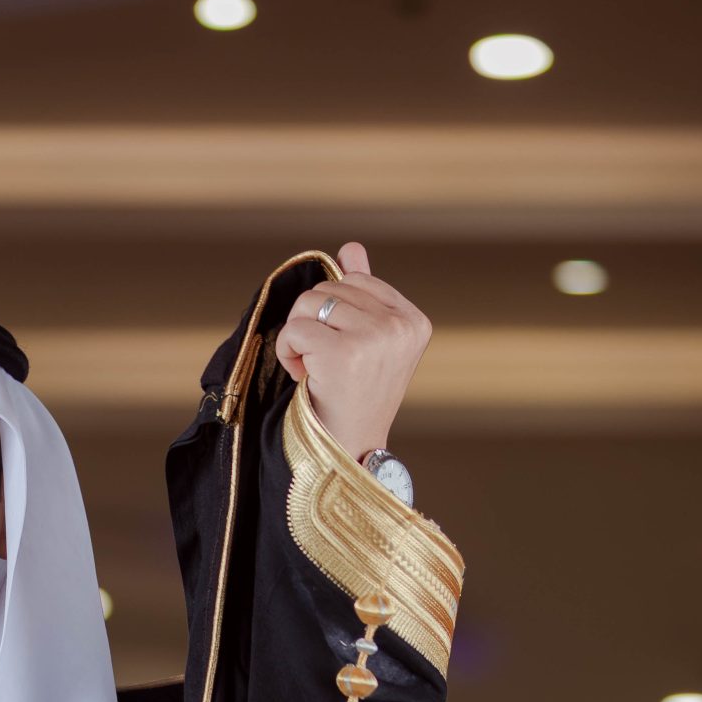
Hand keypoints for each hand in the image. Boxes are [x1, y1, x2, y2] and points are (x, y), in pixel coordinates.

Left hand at [274, 239, 431, 462]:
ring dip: (298, 338)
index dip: (335, 313)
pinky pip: (295, 328)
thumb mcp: (367, 344)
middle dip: (314, 324)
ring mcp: (375, 337)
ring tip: (316, 371)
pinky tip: (304, 377)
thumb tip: (351, 247)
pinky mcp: (344, 353)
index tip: (342, 352)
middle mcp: (400, 326)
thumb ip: (362, 294)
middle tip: (325, 366)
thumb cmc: (355, 401)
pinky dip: (288, 353)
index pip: (357, 281)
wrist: (351, 454)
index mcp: (414, 320)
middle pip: (329, 288)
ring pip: (309, 304)